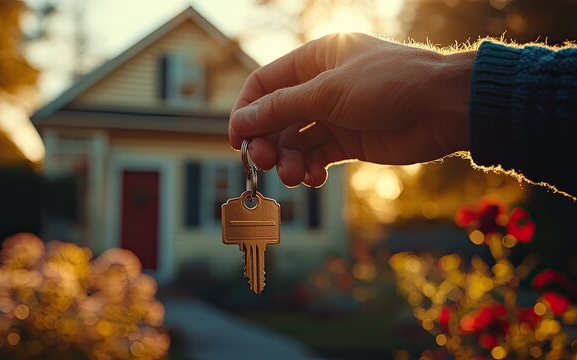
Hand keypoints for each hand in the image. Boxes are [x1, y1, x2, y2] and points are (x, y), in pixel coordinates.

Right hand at [229, 33, 473, 186]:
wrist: (443, 108)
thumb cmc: (389, 83)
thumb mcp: (328, 92)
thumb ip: (281, 108)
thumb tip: (242, 122)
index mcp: (313, 61)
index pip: (264, 85)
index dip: (246, 112)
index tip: (237, 141)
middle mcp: (320, 87)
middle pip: (276, 117)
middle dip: (268, 141)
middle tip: (266, 162)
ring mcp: (335, 115)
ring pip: (296, 141)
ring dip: (288, 160)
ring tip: (294, 175)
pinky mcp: (349, 141)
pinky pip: (317, 156)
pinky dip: (310, 169)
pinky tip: (313, 178)